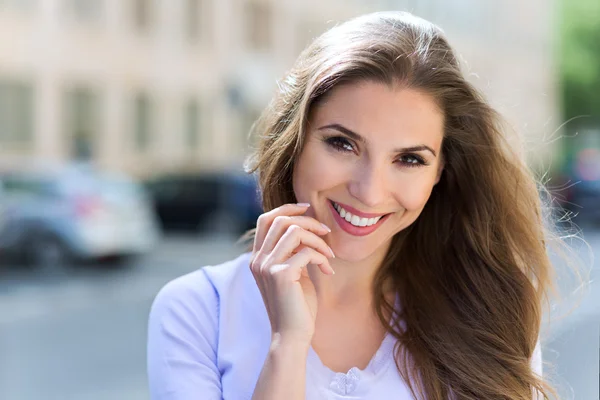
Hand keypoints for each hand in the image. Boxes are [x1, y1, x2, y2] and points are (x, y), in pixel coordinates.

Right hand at [249, 203, 334, 344]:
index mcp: (257, 257)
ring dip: (318, 240)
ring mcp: (266, 266)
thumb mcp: (293, 272)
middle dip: (308, 221)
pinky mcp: (281, 275)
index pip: (266, 219)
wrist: (293, 335)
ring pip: (294, 231)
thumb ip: (293, 251)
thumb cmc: (297, 305)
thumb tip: (306, 226)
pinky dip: (321, 257)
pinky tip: (328, 270)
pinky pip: (306, 252)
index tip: (308, 208)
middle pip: (281, 220)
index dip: (287, 208)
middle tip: (326, 232)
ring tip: (329, 255)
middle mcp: (257, 260)